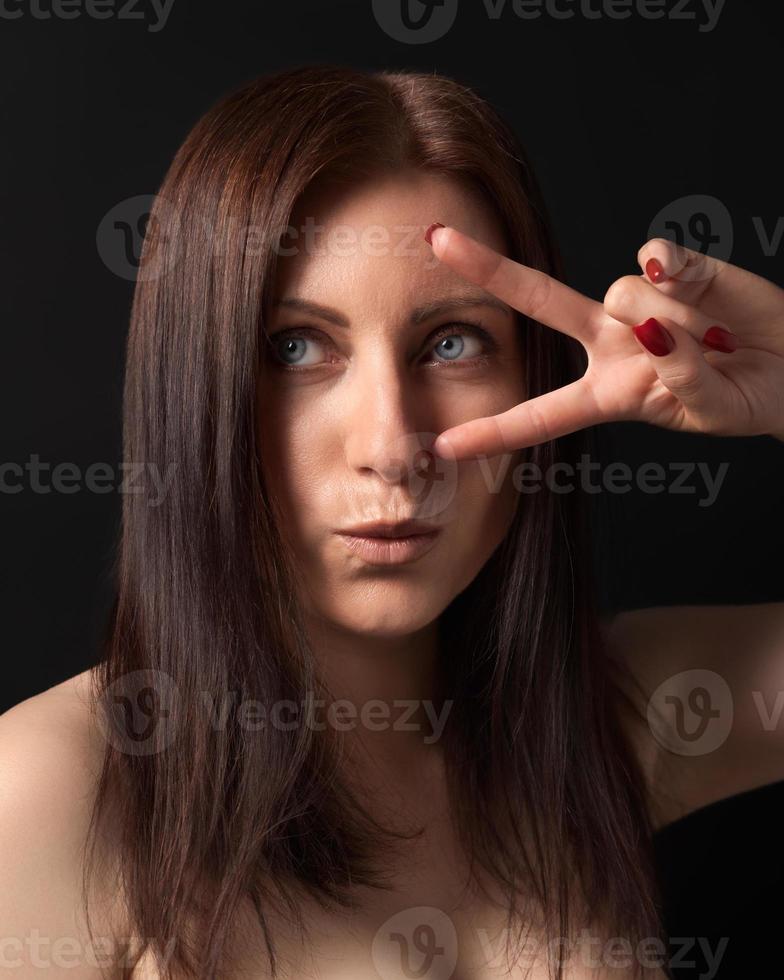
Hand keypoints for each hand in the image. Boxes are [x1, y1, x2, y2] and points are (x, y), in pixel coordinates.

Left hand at [424, 225, 783, 458]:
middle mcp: (611, 341)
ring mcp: (639, 300)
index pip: (540, 416)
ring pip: (623, 294)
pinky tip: (702, 294)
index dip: (495, 432)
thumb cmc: (743, 397)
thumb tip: (652, 325)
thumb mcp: (706, 409)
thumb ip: (676, 377)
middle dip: (490, 270)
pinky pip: (656, 261)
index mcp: (608, 394)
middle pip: (541, 302)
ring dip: (673, 321)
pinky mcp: (675, 268)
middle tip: (437, 240)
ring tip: (716, 339)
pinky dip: (678, 276)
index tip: (444, 448)